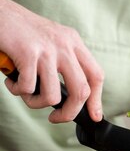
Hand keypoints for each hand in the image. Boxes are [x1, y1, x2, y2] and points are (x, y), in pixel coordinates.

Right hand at [0, 0, 103, 122]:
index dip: (97, 100)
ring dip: (35, 102)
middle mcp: (65, 45)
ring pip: (52, 96)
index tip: (93, 116)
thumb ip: (64, 63)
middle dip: (69, 113)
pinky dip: (17, 90)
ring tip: (24, 92)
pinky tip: (11, 80)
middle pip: (81, 91)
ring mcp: (47, 49)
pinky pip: (28, 88)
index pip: (96, 75)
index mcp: (73, 42)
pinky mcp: (28, 53)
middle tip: (55, 118)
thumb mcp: (51, 42)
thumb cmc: (21, 32)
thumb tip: (73, 99)